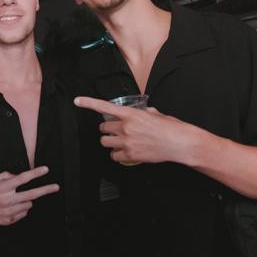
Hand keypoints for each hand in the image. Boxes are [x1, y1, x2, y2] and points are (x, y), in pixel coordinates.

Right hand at [0, 167, 59, 227]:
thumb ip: (4, 176)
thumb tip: (17, 176)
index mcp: (2, 188)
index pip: (22, 178)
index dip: (35, 173)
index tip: (45, 170)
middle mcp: (7, 200)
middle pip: (32, 194)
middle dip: (46, 190)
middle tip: (56, 187)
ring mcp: (8, 212)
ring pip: (28, 205)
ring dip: (27, 200)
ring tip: (16, 198)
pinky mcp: (8, 220)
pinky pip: (23, 213)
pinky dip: (21, 209)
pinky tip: (13, 206)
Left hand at [74, 96, 198, 165]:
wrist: (179, 143)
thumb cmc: (171, 128)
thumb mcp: (156, 113)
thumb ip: (143, 112)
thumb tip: (141, 113)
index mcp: (131, 114)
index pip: (104, 106)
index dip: (88, 103)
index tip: (77, 100)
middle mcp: (126, 127)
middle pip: (103, 127)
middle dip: (108, 128)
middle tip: (117, 130)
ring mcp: (127, 142)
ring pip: (105, 142)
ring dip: (110, 141)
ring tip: (120, 141)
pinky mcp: (130, 155)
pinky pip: (114, 155)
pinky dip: (117, 154)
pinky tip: (125, 152)